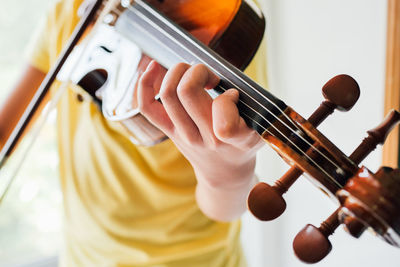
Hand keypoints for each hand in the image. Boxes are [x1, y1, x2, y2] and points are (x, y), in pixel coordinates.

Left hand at [137, 60, 262, 220]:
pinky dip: (144, 84)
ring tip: (192, 74)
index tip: (234, 96)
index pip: (223, 108)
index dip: (228, 94)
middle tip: (209, 77)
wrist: (225, 174)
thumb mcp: (258, 131)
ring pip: (167, 93)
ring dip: (179, 72)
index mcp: (232, 137)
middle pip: (186, 90)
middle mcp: (204, 137)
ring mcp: (183, 135)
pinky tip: (153, 67)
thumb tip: (228, 92)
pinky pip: (147, 107)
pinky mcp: (169, 132)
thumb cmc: (242, 146)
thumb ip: (250, 112)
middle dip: (198, 70)